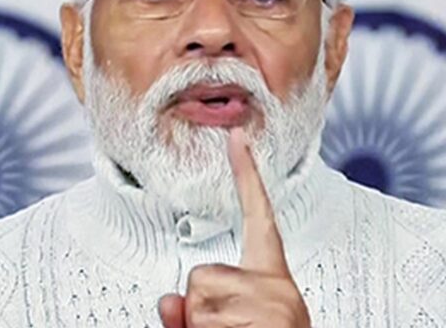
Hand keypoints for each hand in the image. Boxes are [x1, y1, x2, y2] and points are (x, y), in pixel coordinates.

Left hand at [159, 128, 310, 327]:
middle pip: (199, 279)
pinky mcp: (270, 322)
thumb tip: (167, 303)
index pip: (259, 215)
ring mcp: (276, 307)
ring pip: (193, 308)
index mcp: (272, 278)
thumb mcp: (229, 326)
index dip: (248, 174)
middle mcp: (278, 287)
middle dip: (199, 313)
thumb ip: (194, 311)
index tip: (237, 136)